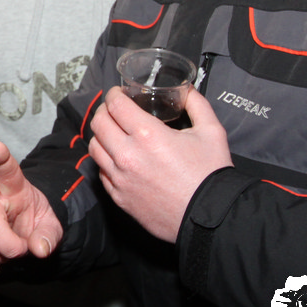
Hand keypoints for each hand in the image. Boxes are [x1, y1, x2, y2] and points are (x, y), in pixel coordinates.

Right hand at [0, 140, 62, 276]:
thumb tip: (40, 248)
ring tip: (4, 251)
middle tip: (19, 248)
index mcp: (12, 185)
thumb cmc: (32, 223)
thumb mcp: (50, 227)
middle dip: (8, 248)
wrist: (18, 231)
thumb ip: (49, 236)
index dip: (0, 159)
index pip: (6, 169)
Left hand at [87, 86, 231, 242]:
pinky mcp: (120, 198)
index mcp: (148, 135)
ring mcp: (121, 179)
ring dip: (101, 135)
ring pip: (94, 148)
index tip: (119, 93)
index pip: (115, 105)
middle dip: (104, 111)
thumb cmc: (211, 175)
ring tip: (113, 133)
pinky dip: (106, 161)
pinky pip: (101, 173)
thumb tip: (187, 90)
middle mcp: (128, 156)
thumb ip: (196, 104)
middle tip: (115, 110)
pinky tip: (118, 158)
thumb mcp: (211, 131)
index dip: (114, 94)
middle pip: (98, 123)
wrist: (210, 216)